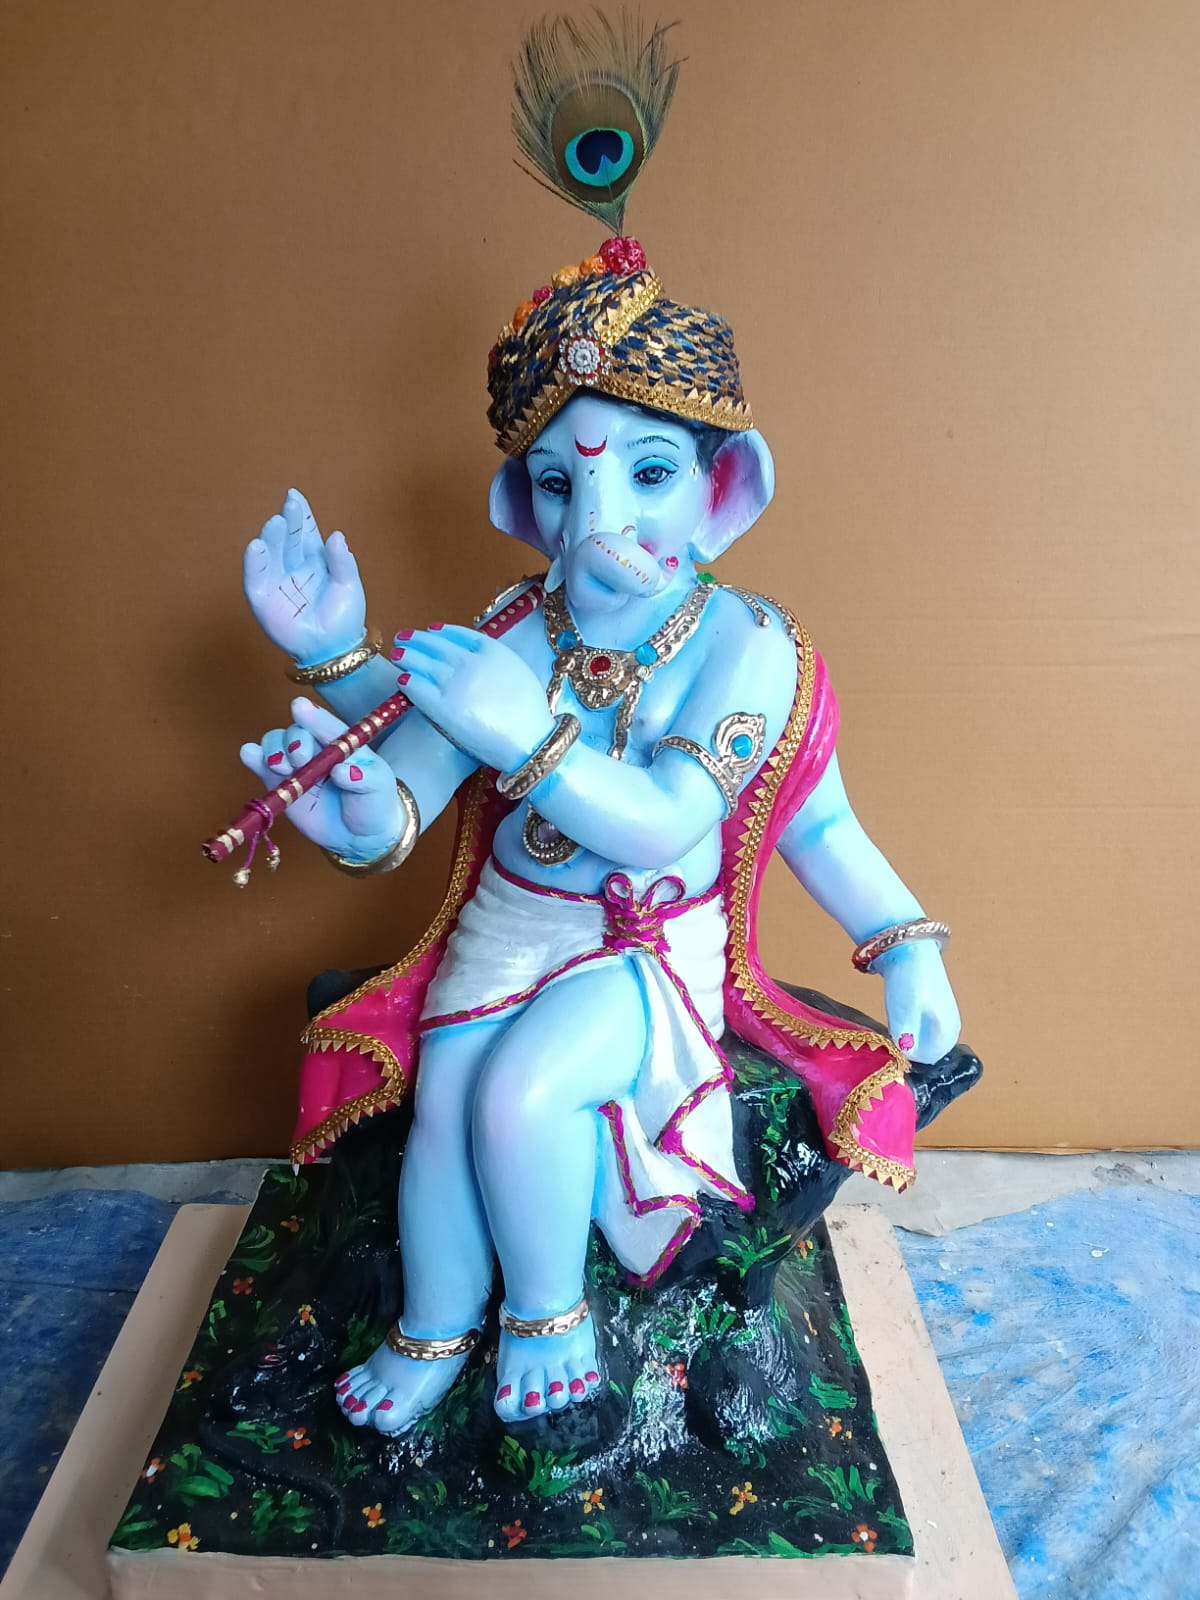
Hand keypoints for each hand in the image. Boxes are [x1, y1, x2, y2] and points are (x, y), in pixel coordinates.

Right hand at [240, 699, 402, 861]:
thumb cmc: (373, 804)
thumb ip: (364, 778)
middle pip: (297, 732)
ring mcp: (295, 765)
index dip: (313, 717)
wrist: (359, 835)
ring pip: (276, 743)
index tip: (298, 707)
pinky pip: (261, 765)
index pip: (327, 726)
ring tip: (281, 767)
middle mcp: (316, 748)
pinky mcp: (278, 783)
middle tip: (299, 759)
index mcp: (342, 743)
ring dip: (273, 749)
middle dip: (294, 741)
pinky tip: (250, 755)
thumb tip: (342, 771)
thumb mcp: (379, 788)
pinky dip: (253, 758)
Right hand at [243, 489, 365, 666]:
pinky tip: (256, 546)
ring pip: (271, 554)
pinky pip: (256, 579)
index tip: (294, 495)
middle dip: (287, 523)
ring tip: (275, 523)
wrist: (336, 649)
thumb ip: (343, 561)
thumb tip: (336, 535)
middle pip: (287, 539)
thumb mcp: (349, 585)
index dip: (300, 514)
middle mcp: (292, 566)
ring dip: (271, 538)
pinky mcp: (264, 600)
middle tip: (289, 508)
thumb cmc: (344, 617)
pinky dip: (255, 563)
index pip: (304, 531)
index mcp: (314, 559)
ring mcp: (277, 581)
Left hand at [393, 625, 554, 773]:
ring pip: (422, 664)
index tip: (432, 630)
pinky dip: (408, 683)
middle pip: (436, 645)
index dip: (441, 632)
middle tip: (403, 638)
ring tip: (398, 654)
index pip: (459, 634)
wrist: (528, 741)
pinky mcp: (442, 707)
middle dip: (417, 640)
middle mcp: (470, 662)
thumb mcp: (519, 672)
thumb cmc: (530, 713)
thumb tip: (478, 658)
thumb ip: (496, 660)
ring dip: (408, 657)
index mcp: (492, 650)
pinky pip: (418, 689)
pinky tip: (402, 680)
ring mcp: (454, 683)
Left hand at [876, 941, 961, 1063]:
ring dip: (910, 1032)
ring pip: (924, 1036)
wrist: (910, 947)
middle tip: (894, 1027)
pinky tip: (901, 1008)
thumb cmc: (908, 982)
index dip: (907, 1053)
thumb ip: (907, 1041)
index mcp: (948, 1033)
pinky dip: (912, 1021)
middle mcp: (953, 1027)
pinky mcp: (937, 1003)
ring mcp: (946, 1014)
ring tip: (897, 1014)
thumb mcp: (903, 1015)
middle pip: (927, 1049)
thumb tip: (910, 1055)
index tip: (894, 1039)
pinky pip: (923, 1024)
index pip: (926, 1059)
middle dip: (910, 1044)